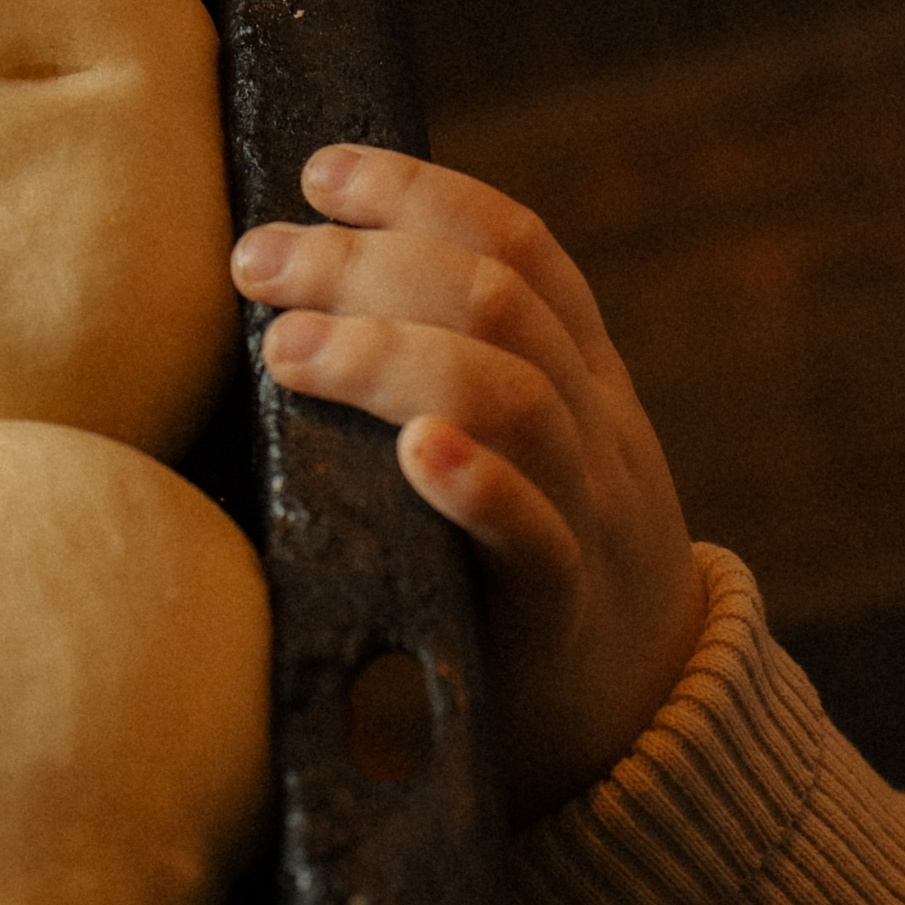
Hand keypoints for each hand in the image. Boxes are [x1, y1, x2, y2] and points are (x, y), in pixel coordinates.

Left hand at [232, 146, 705, 823]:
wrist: (646, 731)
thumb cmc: (532, 578)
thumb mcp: (524, 456)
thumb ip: (455, 377)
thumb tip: (300, 295)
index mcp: (582, 375)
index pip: (516, 244)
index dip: (418, 190)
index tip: (318, 172)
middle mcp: (596, 426)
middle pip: (495, 299)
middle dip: (366, 262)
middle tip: (257, 263)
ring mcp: (592, 515)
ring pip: (514, 395)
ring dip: (388, 354)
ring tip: (287, 351)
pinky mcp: (564, 615)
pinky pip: (536, 537)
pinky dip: (478, 484)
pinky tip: (415, 452)